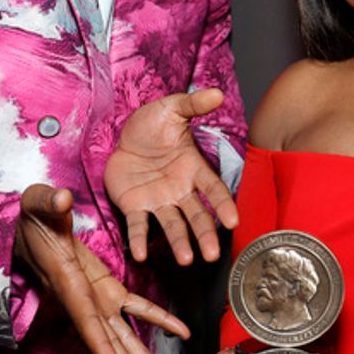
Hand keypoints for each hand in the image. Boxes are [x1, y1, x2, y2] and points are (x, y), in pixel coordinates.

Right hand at [15, 183, 189, 353]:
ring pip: (121, 334)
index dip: (101, 347)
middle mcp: (83, 298)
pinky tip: (179, 332)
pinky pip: (135, 308)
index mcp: (68, 281)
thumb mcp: (37, 203)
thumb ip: (49, 202)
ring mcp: (96, 296)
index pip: (86, 320)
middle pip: (107, 341)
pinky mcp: (107, 288)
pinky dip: (158, 320)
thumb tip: (61, 199)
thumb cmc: (33, 216)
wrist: (31, 227)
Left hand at [105, 89, 238, 264]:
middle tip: (213, 255)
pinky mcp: (135, 207)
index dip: (223, 205)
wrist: (120, 134)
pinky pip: (139, 225)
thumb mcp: (170, 109)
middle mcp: (180, 190)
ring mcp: (158, 201)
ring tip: (187, 260)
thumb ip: (192, 105)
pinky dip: (140, 240)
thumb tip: (217, 93)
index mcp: (193, 169)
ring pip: (172, 225)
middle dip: (206, 234)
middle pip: (196, 215)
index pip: (213, 189)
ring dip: (180, 243)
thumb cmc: (151, 125)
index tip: (234, 221)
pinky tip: (141, 254)